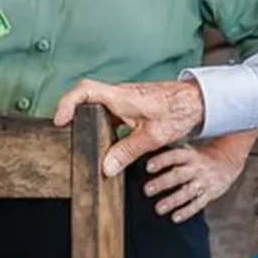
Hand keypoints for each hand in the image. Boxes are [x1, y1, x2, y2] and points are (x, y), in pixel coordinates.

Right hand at [53, 79, 204, 176]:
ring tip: (81, 141)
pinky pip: (107, 113)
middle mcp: (119, 94)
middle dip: (71, 112)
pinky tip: (105, 143)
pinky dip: (100, 125)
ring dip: (86, 120)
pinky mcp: (128, 105)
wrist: (197, 101)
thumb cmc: (178, 112)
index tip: (60, 120)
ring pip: (96, 106)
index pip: (85, 90)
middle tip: (65, 133)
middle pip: (85, 97)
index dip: (67, 103)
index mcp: (122, 97)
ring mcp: (123, 99)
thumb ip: (128, 152)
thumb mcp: (153, 137)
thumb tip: (107, 167)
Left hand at [145, 143, 243, 222]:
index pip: (174, 156)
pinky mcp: (209, 194)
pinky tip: (175, 217)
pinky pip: (198, 204)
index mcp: (190, 155)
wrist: (227, 163)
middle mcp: (197, 168)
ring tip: (159, 208)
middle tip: (147, 190)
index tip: (148, 167)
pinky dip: (186, 211)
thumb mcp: (188, 151)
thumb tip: (147, 153)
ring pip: (187, 192)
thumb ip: (172, 154)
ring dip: (172, 201)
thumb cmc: (200, 158)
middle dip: (162, 183)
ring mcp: (204, 182)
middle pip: (179, 175)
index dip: (161, 161)